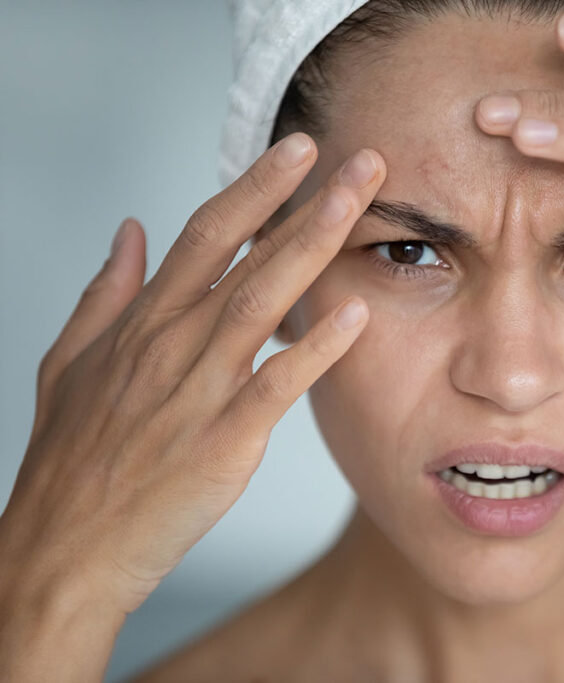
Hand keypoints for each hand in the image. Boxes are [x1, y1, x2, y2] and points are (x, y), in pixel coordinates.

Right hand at [1, 135, 383, 614]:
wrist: (63, 552)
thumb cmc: (69, 464)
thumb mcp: (66, 363)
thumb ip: (106, 293)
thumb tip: (128, 230)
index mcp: (143, 323)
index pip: (206, 234)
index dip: (254, 186)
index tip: (298, 149)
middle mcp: (172, 344)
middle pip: (246, 255)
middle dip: (305, 201)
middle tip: (361, 159)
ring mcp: (196, 390)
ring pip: (262, 302)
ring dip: (313, 248)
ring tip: (359, 204)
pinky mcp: (221, 442)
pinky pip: (275, 386)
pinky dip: (314, 351)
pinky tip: (354, 316)